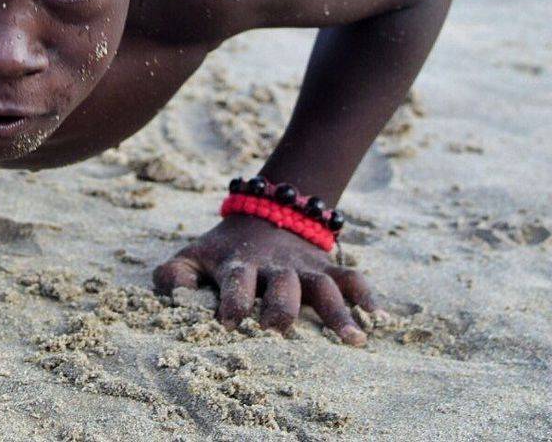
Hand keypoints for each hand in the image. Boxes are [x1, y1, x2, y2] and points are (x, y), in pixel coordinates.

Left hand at [152, 214, 379, 344]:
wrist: (262, 211)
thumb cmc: (221, 252)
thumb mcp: (191, 255)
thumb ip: (173, 274)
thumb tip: (177, 292)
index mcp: (238, 265)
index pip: (236, 281)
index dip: (233, 300)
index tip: (230, 322)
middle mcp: (274, 267)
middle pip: (283, 287)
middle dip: (281, 308)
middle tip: (277, 330)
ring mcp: (303, 267)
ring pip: (324, 287)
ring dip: (338, 312)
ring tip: (354, 340)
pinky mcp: (326, 267)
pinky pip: (351, 277)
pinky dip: (366, 294)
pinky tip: (378, 319)